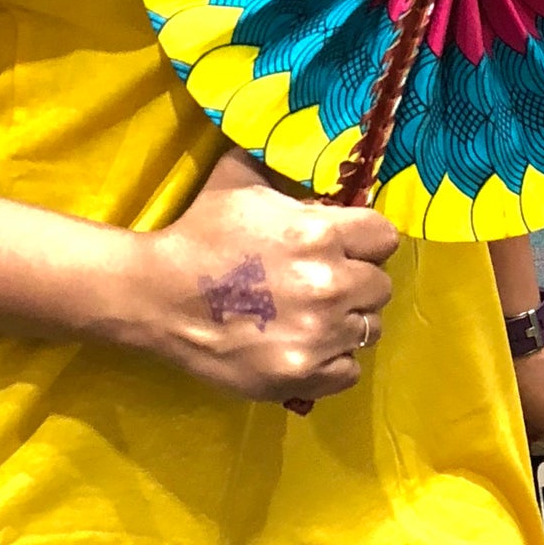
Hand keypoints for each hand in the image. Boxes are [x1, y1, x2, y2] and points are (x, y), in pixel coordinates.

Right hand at [143, 147, 397, 403]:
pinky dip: (334, 360)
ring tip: (317, 316)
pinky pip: (350, 371)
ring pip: (369, 329)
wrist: (160, 296)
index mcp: (320, 233)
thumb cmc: (200, 233)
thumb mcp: (238, 180)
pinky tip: (309, 346)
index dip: (366, 240)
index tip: (346, 245)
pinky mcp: (303, 376)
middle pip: (381, 286)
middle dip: (357, 279)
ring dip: (348, 321)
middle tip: (327, 281)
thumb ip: (280, 170)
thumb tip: (310, 169)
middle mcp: (330, 285)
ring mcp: (319, 335)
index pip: (384, 237)